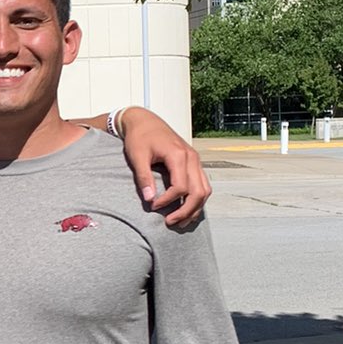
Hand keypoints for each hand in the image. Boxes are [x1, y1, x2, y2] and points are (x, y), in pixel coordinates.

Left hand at [119, 108, 210, 228]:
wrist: (145, 121)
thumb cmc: (139, 137)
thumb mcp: (137, 156)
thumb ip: (143, 178)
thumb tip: (149, 199)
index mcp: (178, 155)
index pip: (180, 187)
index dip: (167, 200)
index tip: (152, 206)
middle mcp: (192, 158)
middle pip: (199, 192)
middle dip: (186, 211)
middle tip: (171, 222)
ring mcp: (195, 160)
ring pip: (205, 190)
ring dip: (195, 208)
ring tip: (181, 221)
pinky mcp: (194, 163)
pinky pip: (202, 184)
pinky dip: (197, 199)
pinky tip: (186, 209)